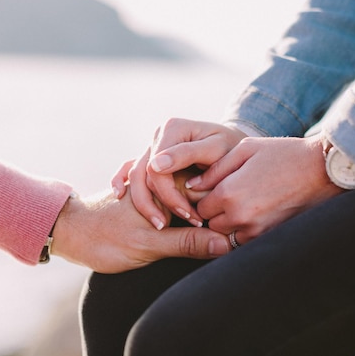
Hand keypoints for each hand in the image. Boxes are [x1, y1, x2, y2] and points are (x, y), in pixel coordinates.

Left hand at [50, 188, 230, 273]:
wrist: (69, 232)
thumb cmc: (105, 239)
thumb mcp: (150, 245)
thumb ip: (187, 243)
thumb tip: (224, 244)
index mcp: (164, 186)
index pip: (206, 190)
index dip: (220, 209)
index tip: (227, 227)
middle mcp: (160, 181)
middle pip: (199, 191)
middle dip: (210, 209)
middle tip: (220, 231)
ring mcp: (153, 188)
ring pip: (187, 196)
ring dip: (197, 213)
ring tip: (206, 232)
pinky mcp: (146, 197)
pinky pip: (172, 201)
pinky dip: (182, 212)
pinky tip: (190, 228)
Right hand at [112, 118, 245, 228]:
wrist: (235, 143)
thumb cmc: (231, 149)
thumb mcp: (216, 150)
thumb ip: (187, 155)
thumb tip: (156, 166)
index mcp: (172, 129)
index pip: (158, 170)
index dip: (171, 197)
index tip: (191, 218)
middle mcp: (159, 134)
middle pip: (144, 174)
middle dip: (157, 204)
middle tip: (174, 227)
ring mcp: (152, 145)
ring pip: (135, 176)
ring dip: (143, 202)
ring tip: (160, 225)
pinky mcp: (149, 155)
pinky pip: (127, 168)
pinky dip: (120, 181)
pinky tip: (119, 196)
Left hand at [187, 135, 343, 243]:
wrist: (321, 170)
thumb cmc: (282, 154)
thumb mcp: (245, 150)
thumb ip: (214, 169)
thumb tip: (191, 185)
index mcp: (229, 193)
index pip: (199, 206)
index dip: (205, 197)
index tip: (216, 188)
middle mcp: (239, 216)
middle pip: (210, 223)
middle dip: (215, 211)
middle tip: (231, 195)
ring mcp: (255, 231)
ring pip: (226, 235)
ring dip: (229, 223)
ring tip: (246, 202)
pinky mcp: (269, 238)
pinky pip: (244, 242)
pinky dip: (245, 231)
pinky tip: (257, 211)